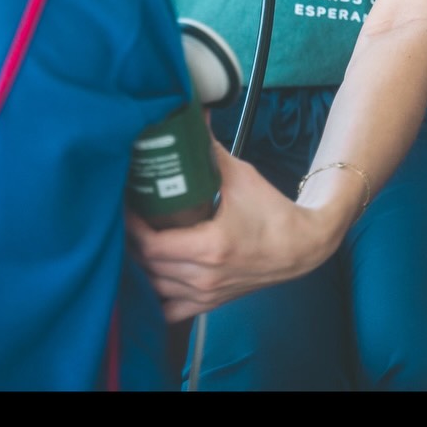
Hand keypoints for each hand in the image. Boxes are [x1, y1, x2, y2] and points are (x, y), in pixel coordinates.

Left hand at [126, 140, 334, 321]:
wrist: (300, 247)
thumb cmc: (271, 212)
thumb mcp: (241, 176)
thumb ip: (210, 150)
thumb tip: (193, 116)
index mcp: (210, 247)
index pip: (151, 244)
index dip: (132, 226)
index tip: (126, 204)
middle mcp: (204, 276)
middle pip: (147, 266)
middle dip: (131, 241)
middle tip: (126, 216)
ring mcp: (206, 294)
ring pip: (154, 288)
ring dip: (140, 266)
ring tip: (135, 239)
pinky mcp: (210, 303)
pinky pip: (169, 309)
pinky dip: (155, 294)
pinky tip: (151, 273)